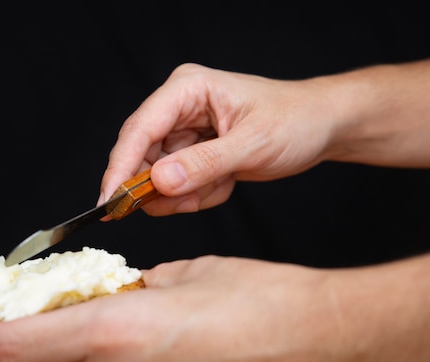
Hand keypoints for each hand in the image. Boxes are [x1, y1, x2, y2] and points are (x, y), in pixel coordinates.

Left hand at [0, 253, 429, 361]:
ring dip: (53, 361)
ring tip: (80, 322)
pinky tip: (121, 345)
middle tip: (26, 313)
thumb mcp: (183, 275)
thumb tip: (105, 292)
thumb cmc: (262, 302)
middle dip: (11, 348)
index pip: (5, 348)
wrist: (321, 352)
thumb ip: (130, 288)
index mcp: (113, 334)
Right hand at [98, 63, 336, 214]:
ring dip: (185, 194)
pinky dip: (199, 195)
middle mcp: (178, 108)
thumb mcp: (253, 144)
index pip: (139, 129)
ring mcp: (182, 131)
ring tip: (221, 186)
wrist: (320, 127)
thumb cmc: (295, 120)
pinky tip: (226, 184)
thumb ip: (205, 164)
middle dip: (158, 188)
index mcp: (187, 89)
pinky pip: (177, 186)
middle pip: (140, 156)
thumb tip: (158, 181)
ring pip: (157, 177)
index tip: (109, 202)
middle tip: (184, 203)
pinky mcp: (190, 153)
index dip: (120, 167)